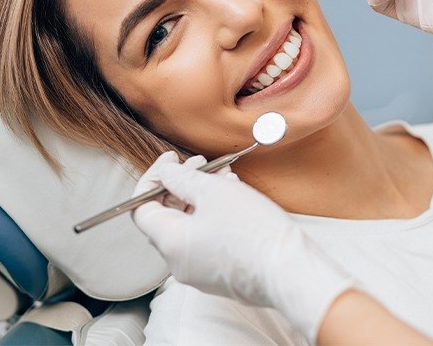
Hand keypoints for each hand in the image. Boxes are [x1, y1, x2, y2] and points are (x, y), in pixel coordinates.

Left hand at [132, 152, 353, 341]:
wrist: (292, 271)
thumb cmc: (253, 231)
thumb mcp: (212, 192)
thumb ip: (180, 178)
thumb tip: (165, 172)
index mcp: (170, 242)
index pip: (140, 208)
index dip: (153, 179)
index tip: (170, 161)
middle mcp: (178, 261)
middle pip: (166, 214)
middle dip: (181, 183)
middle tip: (200, 163)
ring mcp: (199, 269)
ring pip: (189, 223)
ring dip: (201, 194)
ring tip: (223, 175)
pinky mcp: (219, 272)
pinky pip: (206, 237)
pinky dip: (212, 213)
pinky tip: (233, 194)